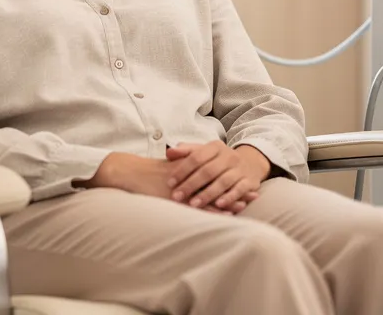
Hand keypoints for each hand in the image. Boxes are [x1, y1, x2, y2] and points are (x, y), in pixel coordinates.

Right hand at [79, 153, 249, 213]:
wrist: (128, 172)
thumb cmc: (146, 172)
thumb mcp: (168, 168)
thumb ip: (183, 167)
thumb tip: (192, 169)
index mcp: (189, 170)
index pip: (216, 174)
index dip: (231, 179)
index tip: (247, 183)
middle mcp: (189, 178)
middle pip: (217, 183)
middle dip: (235, 189)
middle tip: (254, 194)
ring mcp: (183, 189)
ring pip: (210, 195)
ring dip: (227, 200)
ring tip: (245, 205)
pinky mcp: (175, 198)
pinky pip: (196, 206)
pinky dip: (210, 210)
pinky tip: (222, 215)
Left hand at [165, 142, 271, 210]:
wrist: (251, 163)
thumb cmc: (219, 160)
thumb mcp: (205, 151)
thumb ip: (187, 152)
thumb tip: (168, 153)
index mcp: (215, 147)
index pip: (196, 157)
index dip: (182, 170)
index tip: (170, 183)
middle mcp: (229, 156)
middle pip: (208, 170)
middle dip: (191, 185)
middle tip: (177, 197)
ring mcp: (240, 169)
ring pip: (223, 181)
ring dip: (208, 194)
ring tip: (194, 204)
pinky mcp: (249, 182)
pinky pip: (239, 190)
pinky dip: (229, 198)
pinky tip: (218, 205)